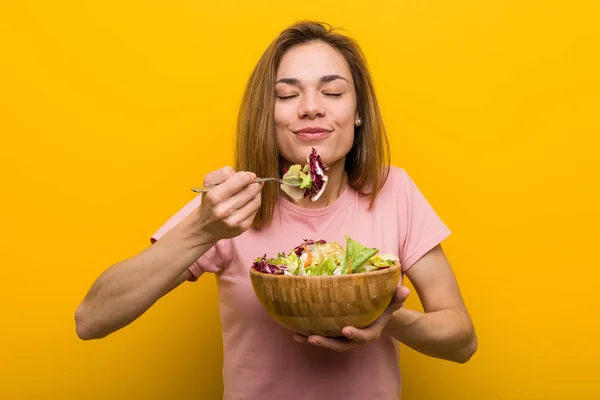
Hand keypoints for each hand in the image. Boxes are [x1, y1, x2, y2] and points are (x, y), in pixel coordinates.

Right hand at [197, 166, 263, 241]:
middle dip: (255, 183)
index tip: (249, 175)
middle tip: (254, 181)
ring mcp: (234, 221)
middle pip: (251, 190)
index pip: (240, 180)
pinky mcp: (242, 227)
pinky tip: (249, 201)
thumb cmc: (209, 201)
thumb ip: (223, 173)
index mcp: (214, 197)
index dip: (248, 176)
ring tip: (253, 189)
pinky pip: (255, 210)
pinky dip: (254, 203)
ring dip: (257, 192)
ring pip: (256, 200)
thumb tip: (245, 175)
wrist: (205, 226)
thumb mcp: (208, 183)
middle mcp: (224, 210)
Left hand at [293, 285, 409, 350]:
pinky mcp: (335, 334)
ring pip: (329, 342)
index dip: (355, 334)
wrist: (379, 314)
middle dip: (327, 342)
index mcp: (371, 331)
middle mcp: (356, 337)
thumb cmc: (385, 306)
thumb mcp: (393, 301)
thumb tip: (403, 290)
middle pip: (341, 344)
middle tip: (313, 338)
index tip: (346, 329)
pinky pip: (323, 335)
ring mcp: (344, 337)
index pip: (364, 336)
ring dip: (313, 340)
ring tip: (299, 336)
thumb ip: (396, 297)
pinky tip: (295, 331)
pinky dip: (308, 335)